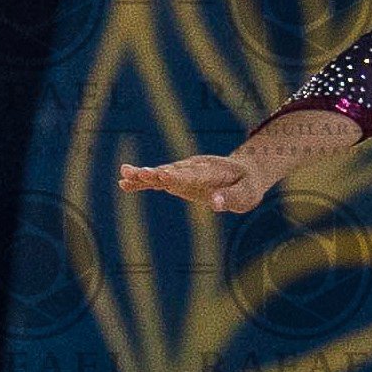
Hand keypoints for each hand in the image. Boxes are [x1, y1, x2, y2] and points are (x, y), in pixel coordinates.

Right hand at [118, 153, 271, 212]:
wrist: (244, 172)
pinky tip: (124, 184)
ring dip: (144, 175)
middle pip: (174, 171)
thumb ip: (232, 198)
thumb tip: (215, 203)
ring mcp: (185, 172)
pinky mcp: (178, 179)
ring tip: (123, 175)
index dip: (179, 176)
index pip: (194, 174)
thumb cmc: (247, 185)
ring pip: (162, 173)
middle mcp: (195, 168)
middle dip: (157, 173)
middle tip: (138, 173)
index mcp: (214, 171)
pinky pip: (158, 181)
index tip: (163, 176)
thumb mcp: (247, 194)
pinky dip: (143, 183)